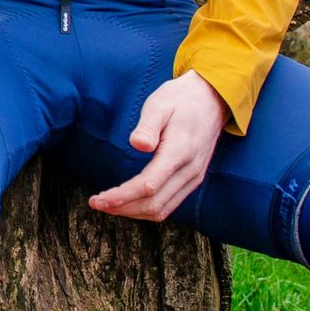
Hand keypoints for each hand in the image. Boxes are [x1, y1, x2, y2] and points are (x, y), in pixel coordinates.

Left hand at [89, 71, 226, 220]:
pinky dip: (147, 208)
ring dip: (133, 212)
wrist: (212, 98)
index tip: (99, 200)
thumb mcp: (160, 103)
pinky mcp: (193, 179)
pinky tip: (130, 202)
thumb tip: (137, 144)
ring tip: (109, 205)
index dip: (122, 197)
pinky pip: (170, 204)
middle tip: (97, 204)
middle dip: (122, 208)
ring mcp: (194, 177)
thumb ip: (148, 125)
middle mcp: (190, 170)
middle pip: (153, 204)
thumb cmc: (181, 99)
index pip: (148, 186)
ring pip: (162, 209)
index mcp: (180, 152)